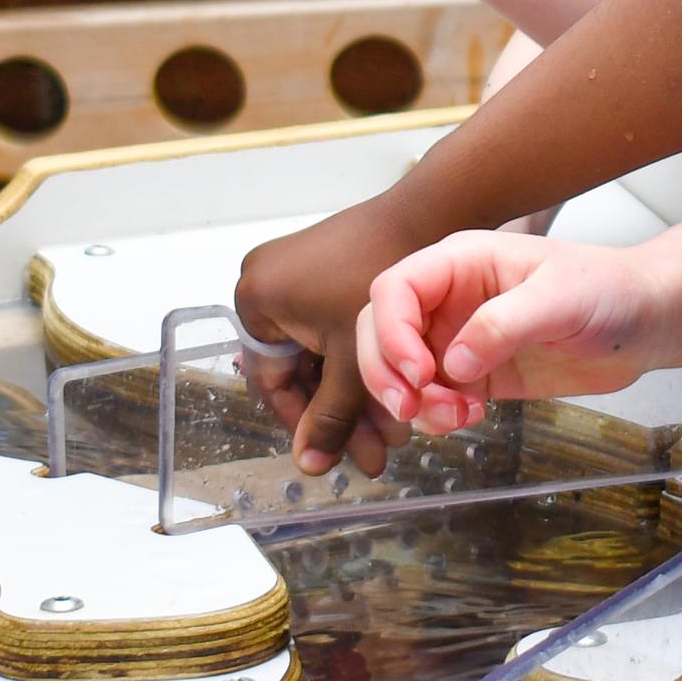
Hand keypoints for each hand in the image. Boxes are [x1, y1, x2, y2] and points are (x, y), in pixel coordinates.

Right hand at [233, 199, 439, 471]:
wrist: (426, 215)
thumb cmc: (382, 277)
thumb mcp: (353, 360)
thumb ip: (331, 416)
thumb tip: (310, 465)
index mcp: (255, 300)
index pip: (272, 384)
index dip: (306, 424)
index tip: (332, 455)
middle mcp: (263, 285)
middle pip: (299, 373)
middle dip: (340, 413)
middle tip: (371, 452)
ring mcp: (292, 276)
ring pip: (320, 356)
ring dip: (353, 393)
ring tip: (391, 432)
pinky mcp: (322, 272)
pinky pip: (329, 331)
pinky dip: (356, 362)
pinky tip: (390, 395)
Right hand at [360, 233, 681, 431]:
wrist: (646, 322)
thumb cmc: (609, 289)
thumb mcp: (560, 297)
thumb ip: (503, 324)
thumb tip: (454, 362)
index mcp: (461, 262)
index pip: (395, 289)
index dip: (392, 332)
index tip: (418, 371)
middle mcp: (450, 298)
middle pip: (382, 331)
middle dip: (387, 373)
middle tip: (413, 406)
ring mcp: (459, 337)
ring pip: (401, 372)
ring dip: (415, 402)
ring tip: (458, 416)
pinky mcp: (475, 374)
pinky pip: (433, 398)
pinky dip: (438, 416)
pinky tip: (471, 417)